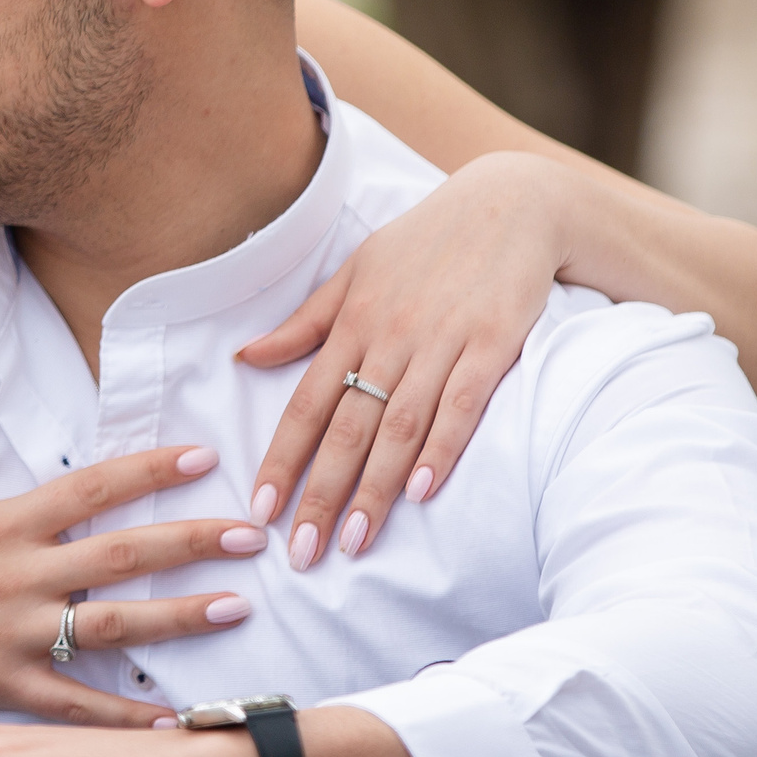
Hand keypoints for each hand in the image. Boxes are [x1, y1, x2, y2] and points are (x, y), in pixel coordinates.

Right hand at [0, 355, 265, 726]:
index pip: (86, 489)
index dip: (148, 471)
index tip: (202, 458)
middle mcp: (12, 583)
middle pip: (119, 559)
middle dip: (191, 544)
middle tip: (252, 535)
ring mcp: (9, 641)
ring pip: (111, 630)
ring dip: (179, 620)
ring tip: (237, 609)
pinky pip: (72, 706)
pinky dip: (122, 715)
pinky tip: (171, 718)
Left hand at [241, 150, 569, 566]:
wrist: (510, 203)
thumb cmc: (426, 241)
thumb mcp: (355, 270)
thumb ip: (304, 323)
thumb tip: (245, 357)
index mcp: (350, 322)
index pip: (305, 404)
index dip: (280, 459)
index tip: (260, 510)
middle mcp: (388, 336)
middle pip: (347, 428)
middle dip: (320, 494)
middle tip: (302, 554)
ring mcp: (440, 341)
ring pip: (399, 426)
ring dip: (375, 487)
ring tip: (354, 541)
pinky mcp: (492, 344)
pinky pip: (462, 404)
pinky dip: (442, 447)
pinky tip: (424, 491)